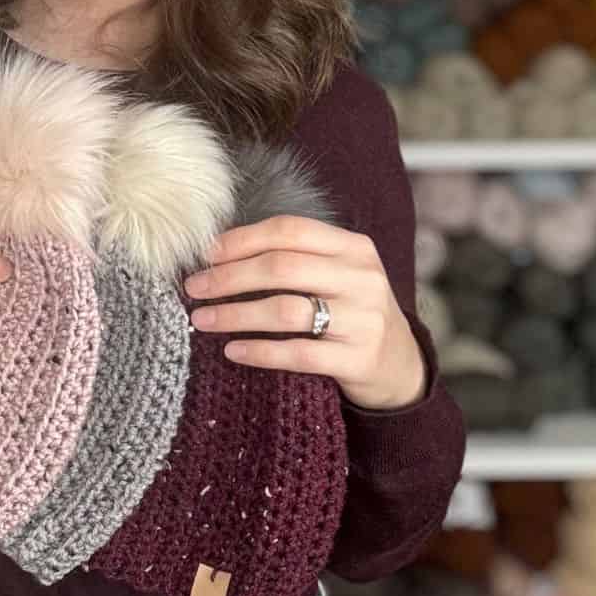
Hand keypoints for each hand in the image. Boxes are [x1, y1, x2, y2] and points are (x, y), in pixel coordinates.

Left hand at [183, 215, 426, 409]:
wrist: (400, 365)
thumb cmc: (352, 312)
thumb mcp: (337, 274)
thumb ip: (294, 258)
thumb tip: (218, 253)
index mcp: (354, 247)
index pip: (289, 230)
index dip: (241, 240)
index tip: (205, 255)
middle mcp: (362, 278)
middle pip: (281, 268)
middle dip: (229, 277)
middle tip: (195, 288)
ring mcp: (364, 319)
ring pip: (285, 310)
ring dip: (235, 314)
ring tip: (202, 320)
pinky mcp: (359, 359)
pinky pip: (298, 354)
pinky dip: (259, 351)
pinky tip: (232, 350)